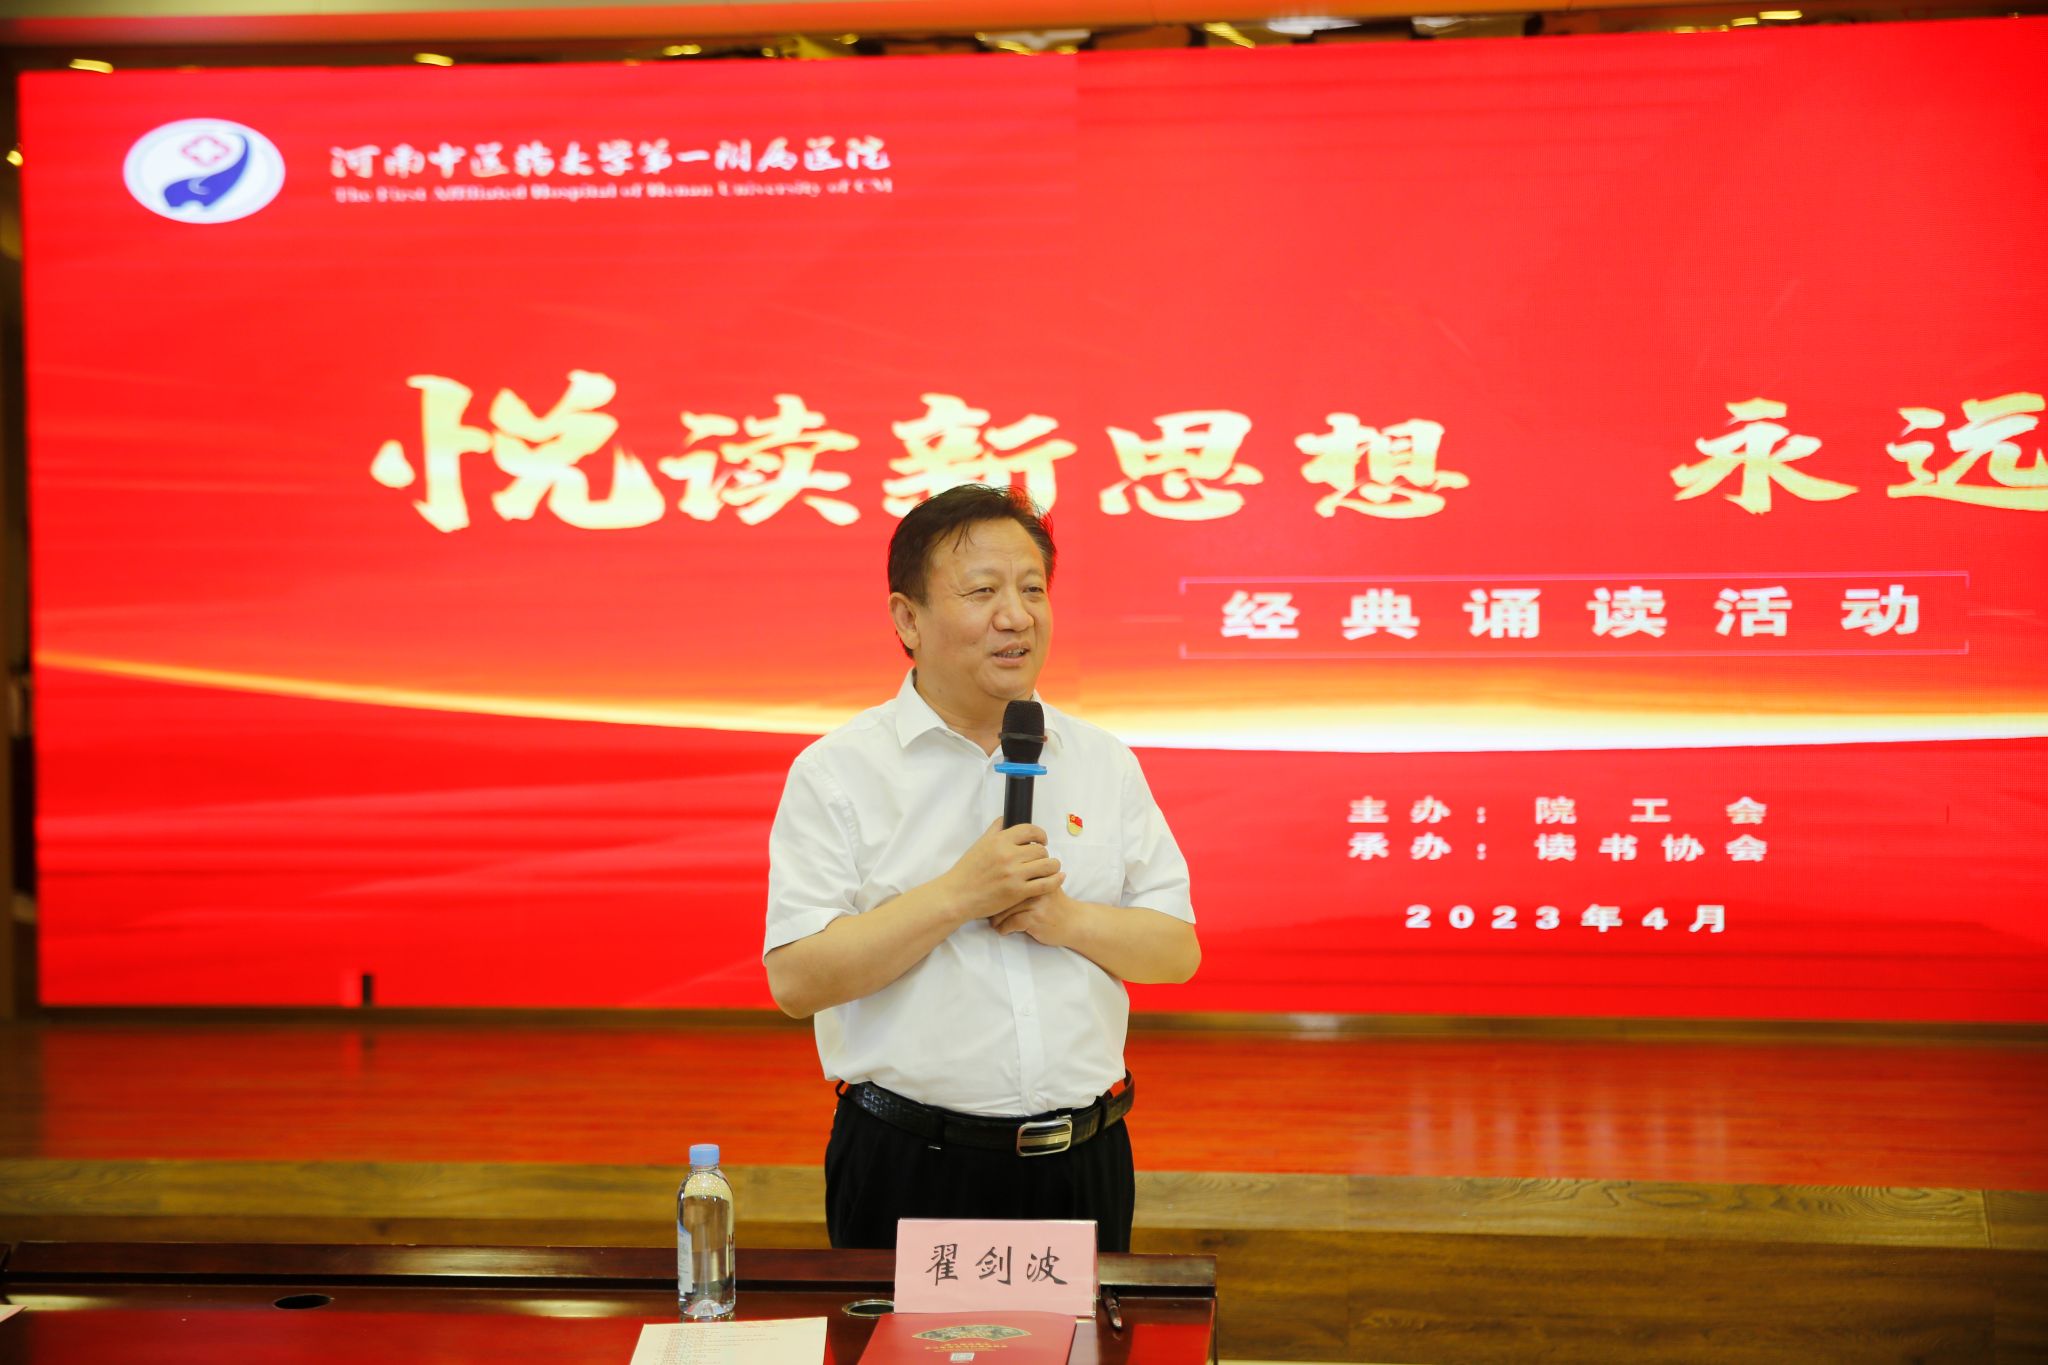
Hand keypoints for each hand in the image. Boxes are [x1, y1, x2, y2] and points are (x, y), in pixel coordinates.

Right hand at [942, 819, 1063, 922]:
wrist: (958, 895)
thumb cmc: (967, 871)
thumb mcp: (979, 844)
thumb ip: (995, 830)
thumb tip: (1006, 818)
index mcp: (999, 841)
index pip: (1030, 830)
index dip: (1040, 834)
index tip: (1042, 840)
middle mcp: (1008, 855)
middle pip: (1040, 849)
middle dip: (1043, 853)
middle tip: (1040, 859)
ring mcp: (1014, 874)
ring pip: (1047, 865)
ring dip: (1052, 866)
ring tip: (1050, 868)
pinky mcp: (1018, 892)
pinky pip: (1045, 884)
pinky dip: (1056, 880)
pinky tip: (1059, 878)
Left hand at [990, 883, 1086, 949]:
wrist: (1075, 922)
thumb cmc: (1055, 904)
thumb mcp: (1045, 885)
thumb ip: (1029, 877)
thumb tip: (998, 877)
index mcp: (1038, 873)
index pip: (1010, 875)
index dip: (996, 887)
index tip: (989, 896)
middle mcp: (1037, 884)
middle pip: (1004, 892)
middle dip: (994, 904)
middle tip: (988, 911)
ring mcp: (1036, 901)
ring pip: (1005, 908)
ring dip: (996, 919)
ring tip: (993, 923)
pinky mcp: (1035, 918)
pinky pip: (1010, 922)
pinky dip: (1003, 928)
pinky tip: (1002, 930)